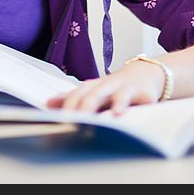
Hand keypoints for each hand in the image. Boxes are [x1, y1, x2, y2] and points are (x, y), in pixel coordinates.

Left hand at [46, 60, 166, 115]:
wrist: (145, 73)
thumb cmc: (115, 87)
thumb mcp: (94, 91)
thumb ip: (73, 98)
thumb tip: (48, 103)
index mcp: (93, 87)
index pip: (76, 95)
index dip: (67, 107)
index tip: (58, 119)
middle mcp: (106, 86)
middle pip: (91, 95)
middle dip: (81, 108)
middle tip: (71, 121)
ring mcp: (124, 88)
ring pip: (111, 94)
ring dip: (102, 104)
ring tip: (97, 117)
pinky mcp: (142, 93)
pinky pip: (135, 100)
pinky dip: (125, 105)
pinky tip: (119, 113)